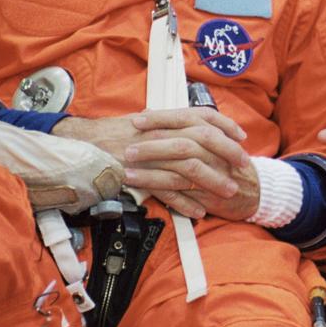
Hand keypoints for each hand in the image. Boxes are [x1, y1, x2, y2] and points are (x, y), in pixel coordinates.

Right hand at [53, 108, 250, 218]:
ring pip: (188, 168)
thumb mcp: (147, 124)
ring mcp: (149, 155)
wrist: (83, 144)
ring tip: (228, 193)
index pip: (202, 116)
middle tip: (242, 166)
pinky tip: (199, 211)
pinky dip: (185, 202)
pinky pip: (166, 191)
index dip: (225, 125)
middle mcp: (159, 133)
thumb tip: (197, 130)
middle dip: (226, 153)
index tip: (241, 136)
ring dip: (212, 181)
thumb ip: (171, 126)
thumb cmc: (116, 135)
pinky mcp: (137, 176)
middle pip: (202, 140)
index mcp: (164, 119)